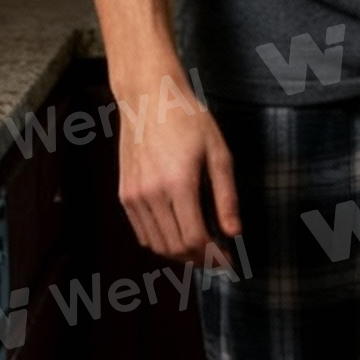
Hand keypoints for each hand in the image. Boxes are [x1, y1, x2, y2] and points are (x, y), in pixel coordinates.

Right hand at [114, 76, 242, 267]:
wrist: (148, 99)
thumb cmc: (187, 119)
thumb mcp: (219, 153)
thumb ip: (226, 197)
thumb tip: (234, 232)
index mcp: (178, 183)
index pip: (194, 239)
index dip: (213, 257)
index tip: (228, 260)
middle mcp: (151, 194)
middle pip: (175, 248)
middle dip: (200, 260)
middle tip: (218, 258)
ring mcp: (134, 196)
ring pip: (156, 245)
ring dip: (180, 255)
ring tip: (201, 250)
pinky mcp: (125, 194)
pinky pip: (142, 232)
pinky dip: (161, 242)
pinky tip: (178, 235)